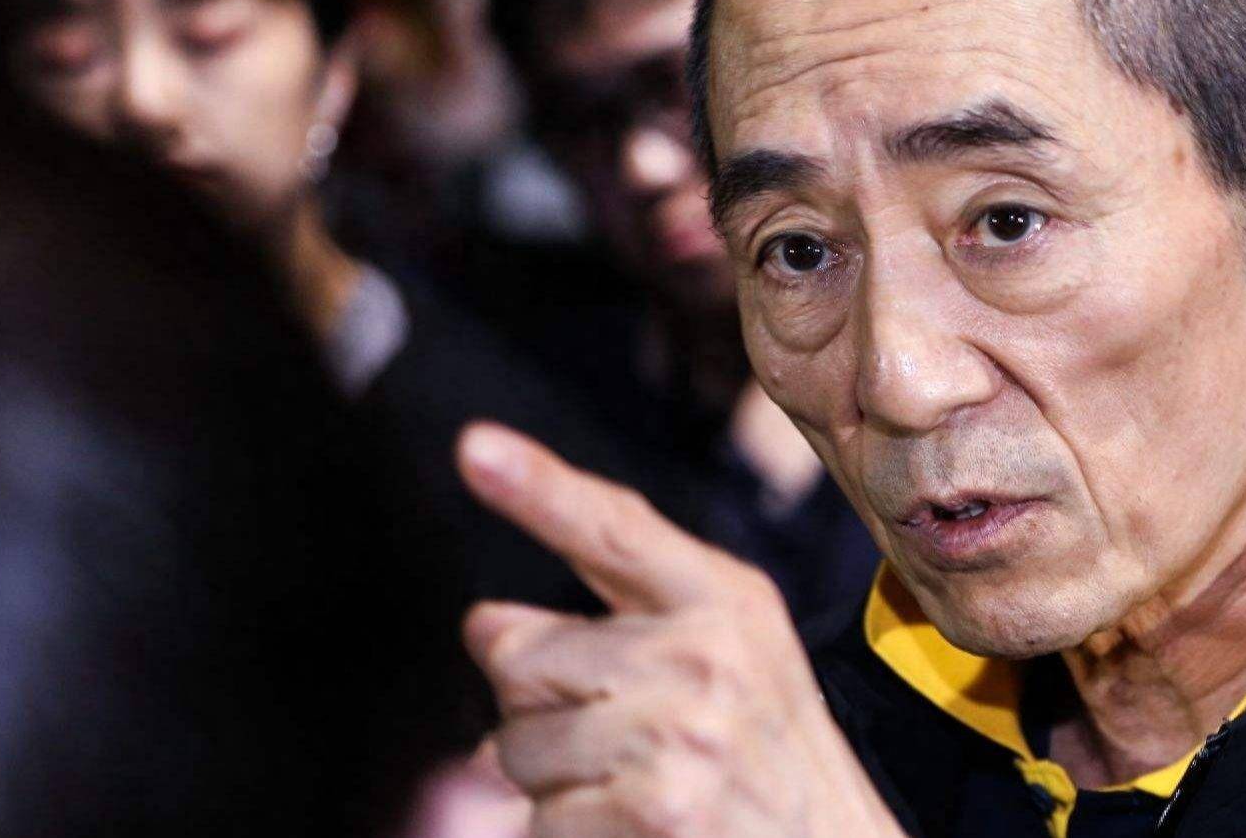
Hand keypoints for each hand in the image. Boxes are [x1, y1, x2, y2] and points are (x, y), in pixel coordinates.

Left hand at [457, 422, 908, 837]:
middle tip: (614, 733)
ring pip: (515, 746)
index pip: (616, 530)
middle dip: (537, 703)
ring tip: (634, 785)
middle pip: (521, 654)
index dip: (538, 487)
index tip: (475, 447)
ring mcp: (678, 738)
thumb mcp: (733, 654)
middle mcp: (706, 658)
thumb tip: (486, 626)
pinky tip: (631, 828)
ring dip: (551, 778)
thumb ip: (626, 617)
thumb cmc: (770, 757)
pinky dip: (568, 832)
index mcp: (726, 601)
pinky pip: (539, 818)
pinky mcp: (653, 814)